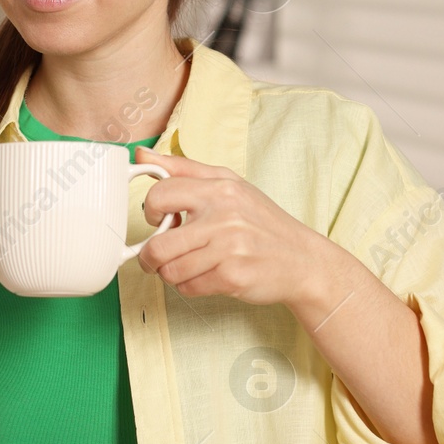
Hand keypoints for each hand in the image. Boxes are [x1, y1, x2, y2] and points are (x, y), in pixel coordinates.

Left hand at [134, 146, 329, 308]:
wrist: (302, 259)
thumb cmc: (261, 222)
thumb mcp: (228, 184)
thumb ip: (183, 169)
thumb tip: (142, 155)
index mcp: (219, 188)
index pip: (159, 195)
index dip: (150, 212)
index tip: (159, 220)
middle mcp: (224, 216)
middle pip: (158, 245)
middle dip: (151, 257)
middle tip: (157, 257)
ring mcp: (229, 248)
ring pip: (170, 271)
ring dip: (171, 274)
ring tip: (186, 266)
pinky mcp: (233, 277)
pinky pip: (188, 288)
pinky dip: (189, 287)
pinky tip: (204, 276)